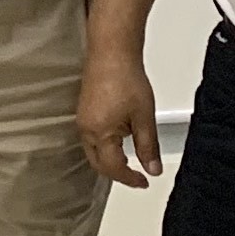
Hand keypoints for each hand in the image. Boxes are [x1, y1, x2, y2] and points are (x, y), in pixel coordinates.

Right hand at [77, 45, 163, 189]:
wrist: (112, 53)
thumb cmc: (125, 78)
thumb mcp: (144, 117)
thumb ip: (148, 147)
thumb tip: (152, 168)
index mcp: (100, 134)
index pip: (113, 168)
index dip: (130, 179)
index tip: (144, 182)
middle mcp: (86, 129)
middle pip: (98, 164)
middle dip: (117, 174)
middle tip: (136, 177)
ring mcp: (82, 120)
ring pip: (93, 152)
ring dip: (109, 162)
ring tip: (128, 163)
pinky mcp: (84, 111)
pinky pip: (90, 139)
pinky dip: (104, 149)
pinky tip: (117, 143)